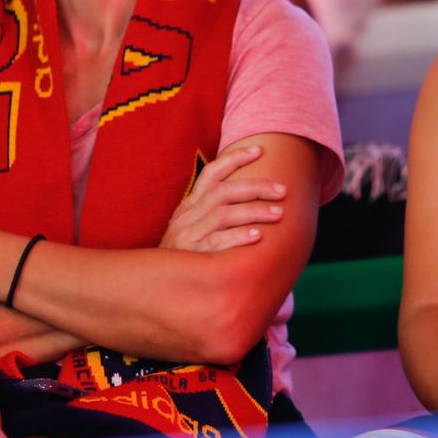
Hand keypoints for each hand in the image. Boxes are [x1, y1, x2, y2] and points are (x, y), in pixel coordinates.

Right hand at [159, 143, 285, 250]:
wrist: (156, 287)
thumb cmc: (183, 257)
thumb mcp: (191, 229)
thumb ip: (212, 214)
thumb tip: (249, 199)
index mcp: (189, 206)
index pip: (212, 173)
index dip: (235, 158)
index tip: (260, 150)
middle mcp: (187, 217)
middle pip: (224, 191)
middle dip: (256, 187)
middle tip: (282, 190)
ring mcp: (188, 236)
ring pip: (224, 214)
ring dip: (254, 211)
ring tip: (279, 213)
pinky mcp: (192, 257)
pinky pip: (217, 242)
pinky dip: (238, 237)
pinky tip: (258, 236)